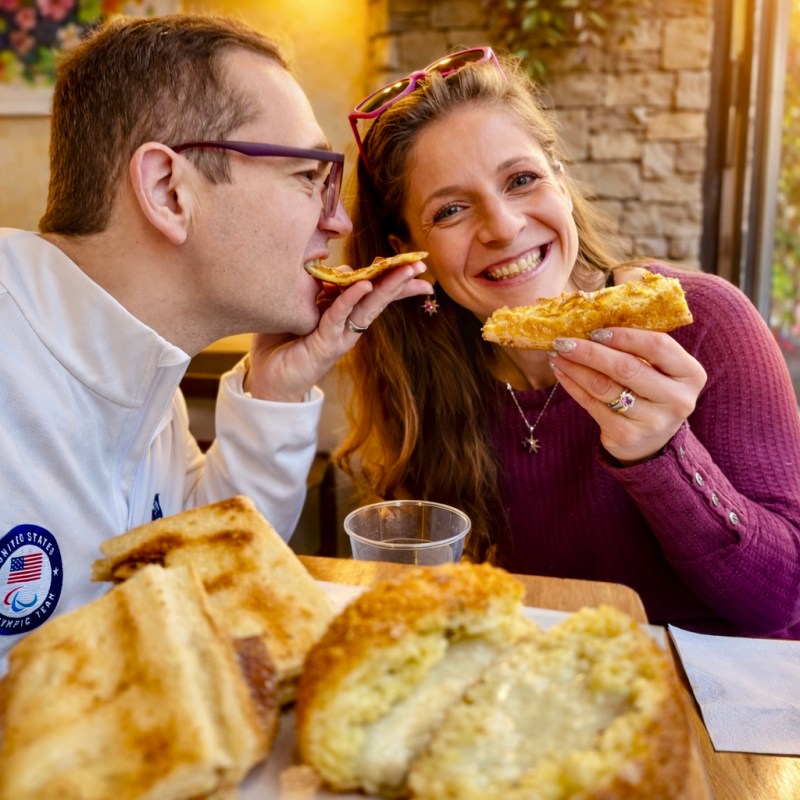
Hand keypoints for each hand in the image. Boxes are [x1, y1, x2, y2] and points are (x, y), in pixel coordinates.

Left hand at [243, 261, 432, 400]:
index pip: (372, 291)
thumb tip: (340, 268)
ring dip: (388, 287)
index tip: (410, 262)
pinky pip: (339, 316)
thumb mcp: (301, 306)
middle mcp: (348, 326)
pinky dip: (351, 299)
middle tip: (421, 264)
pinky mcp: (325, 344)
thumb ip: (318, 288)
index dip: (391, 277)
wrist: (268, 380)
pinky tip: (365, 285)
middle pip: (378, 298)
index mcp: (343, 314)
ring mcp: (340, 336)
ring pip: (368, 306)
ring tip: (406, 270)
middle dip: (400, 280)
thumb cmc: (281, 342)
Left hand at [548, 328, 706, 463]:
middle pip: (626, 368)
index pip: (658, 346)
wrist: (651, 442)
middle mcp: (677, 399)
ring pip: (604, 387)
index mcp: (691, 374)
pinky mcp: (627, 435)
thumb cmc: (652, 393)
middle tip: (564, 341)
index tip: (596, 330)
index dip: (624, 336)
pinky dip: (572, 386)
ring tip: (557, 355)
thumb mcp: (659, 371)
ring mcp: (652, 421)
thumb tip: (593, 320)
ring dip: (575, 368)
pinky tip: (562, 373)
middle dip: (590, 352)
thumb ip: (639, 349)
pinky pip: (592, 404)